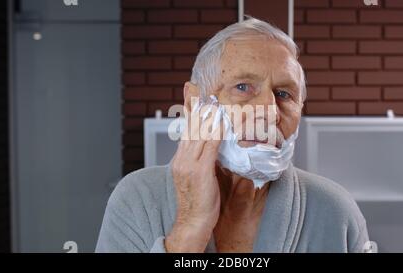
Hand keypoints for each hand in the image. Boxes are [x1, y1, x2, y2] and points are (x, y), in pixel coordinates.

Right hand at [165, 104, 222, 251]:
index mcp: (180, 160)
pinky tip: (222, 122)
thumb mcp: (197, 177)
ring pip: (199, 134)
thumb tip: (213, 146)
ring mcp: (188, 164)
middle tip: (206, 92)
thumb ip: (202, 160)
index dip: (189, 111)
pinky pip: (209, 147)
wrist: (193, 222)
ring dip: (209, 116)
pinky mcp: (199, 171)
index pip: (185, 130)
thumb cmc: (198, 202)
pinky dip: (216, 132)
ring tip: (216, 101)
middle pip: (190, 128)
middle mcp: (181, 159)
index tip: (191, 94)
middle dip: (198, 108)